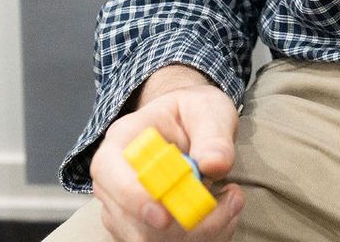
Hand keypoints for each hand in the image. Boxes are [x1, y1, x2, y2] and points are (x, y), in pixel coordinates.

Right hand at [89, 65, 244, 240]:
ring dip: (197, 231)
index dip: (133, 197)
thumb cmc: (194, 113)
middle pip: (130, 219)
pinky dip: (201, 236)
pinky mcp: (141, 227)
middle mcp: (114, 178)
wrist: (191, 125)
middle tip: (228, 202)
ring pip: (149, 239)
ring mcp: (124, 208)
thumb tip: (213, 164)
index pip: (109, 172)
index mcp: (123, 140)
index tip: (166, 215)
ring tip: (230, 202)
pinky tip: (222, 214)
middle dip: (180, 223)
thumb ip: (213, 135)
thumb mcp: (209, 111)